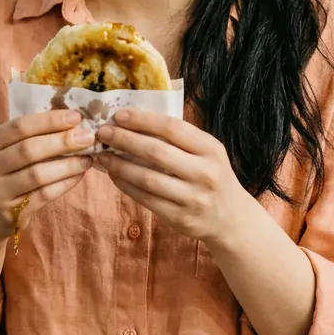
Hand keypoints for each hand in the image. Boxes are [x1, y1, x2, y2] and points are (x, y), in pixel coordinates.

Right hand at [0, 109, 93, 245]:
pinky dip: (64, 184)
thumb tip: (71, 121)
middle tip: (87, 137)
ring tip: (88, 158)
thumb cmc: (1, 174)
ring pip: (37, 175)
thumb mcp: (3, 151)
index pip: (19, 126)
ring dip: (68, 165)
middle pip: (28, 150)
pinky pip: (43, 196)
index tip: (76, 117)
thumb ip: (28, 136)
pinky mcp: (10, 214)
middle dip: (62, 141)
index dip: (49, 120)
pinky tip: (79, 175)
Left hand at [94, 109, 247, 242]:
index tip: (119, 115)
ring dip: (119, 165)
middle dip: (124, 140)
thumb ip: (180, 139)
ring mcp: (193, 198)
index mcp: (211, 149)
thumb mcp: (208, 153)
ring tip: (102, 156)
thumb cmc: (212, 176)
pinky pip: (146, 199)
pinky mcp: (180, 218)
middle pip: (156, 152)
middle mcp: (204, 173)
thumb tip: (135, 121)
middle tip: (103, 133)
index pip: (172, 128)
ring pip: (147, 178)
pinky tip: (114, 176)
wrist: (231, 219)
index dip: (143, 120)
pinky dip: (126, 185)